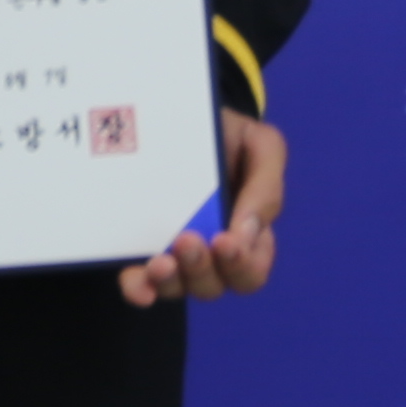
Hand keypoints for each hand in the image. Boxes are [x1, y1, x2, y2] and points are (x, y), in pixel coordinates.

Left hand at [120, 110, 285, 305]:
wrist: (182, 118)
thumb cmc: (229, 136)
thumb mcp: (260, 146)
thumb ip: (267, 185)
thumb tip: (248, 230)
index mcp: (247, 234)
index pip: (251, 269)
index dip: (241, 264)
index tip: (225, 240)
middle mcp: (211, 253)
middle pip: (214, 286)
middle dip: (203, 270)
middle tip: (188, 240)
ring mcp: (174, 254)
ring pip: (178, 288)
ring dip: (171, 281)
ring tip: (161, 262)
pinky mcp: (140, 248)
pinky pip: (141, 281)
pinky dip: (140, 288)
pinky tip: (138, 286)